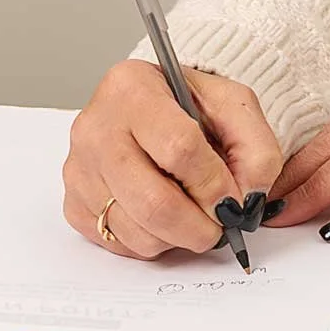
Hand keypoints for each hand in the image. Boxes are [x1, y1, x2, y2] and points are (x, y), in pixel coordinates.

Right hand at [65, 59, 281, 259]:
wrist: (156, 108)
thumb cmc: (190, 106)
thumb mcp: (234, 106)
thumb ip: (256, 148)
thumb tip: (247, 199)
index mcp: (131, 87)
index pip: (179, 148)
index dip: (214, 184)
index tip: (233, 199)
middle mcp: (95, 126)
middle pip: (153, 202)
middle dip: (199, 226)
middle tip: (219, 224)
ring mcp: (79, 167)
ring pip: (137, 231)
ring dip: (178, 237)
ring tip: (191, 214)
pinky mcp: (74, 202)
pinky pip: (118, 243)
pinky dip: (150, 241)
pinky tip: (160, 214)